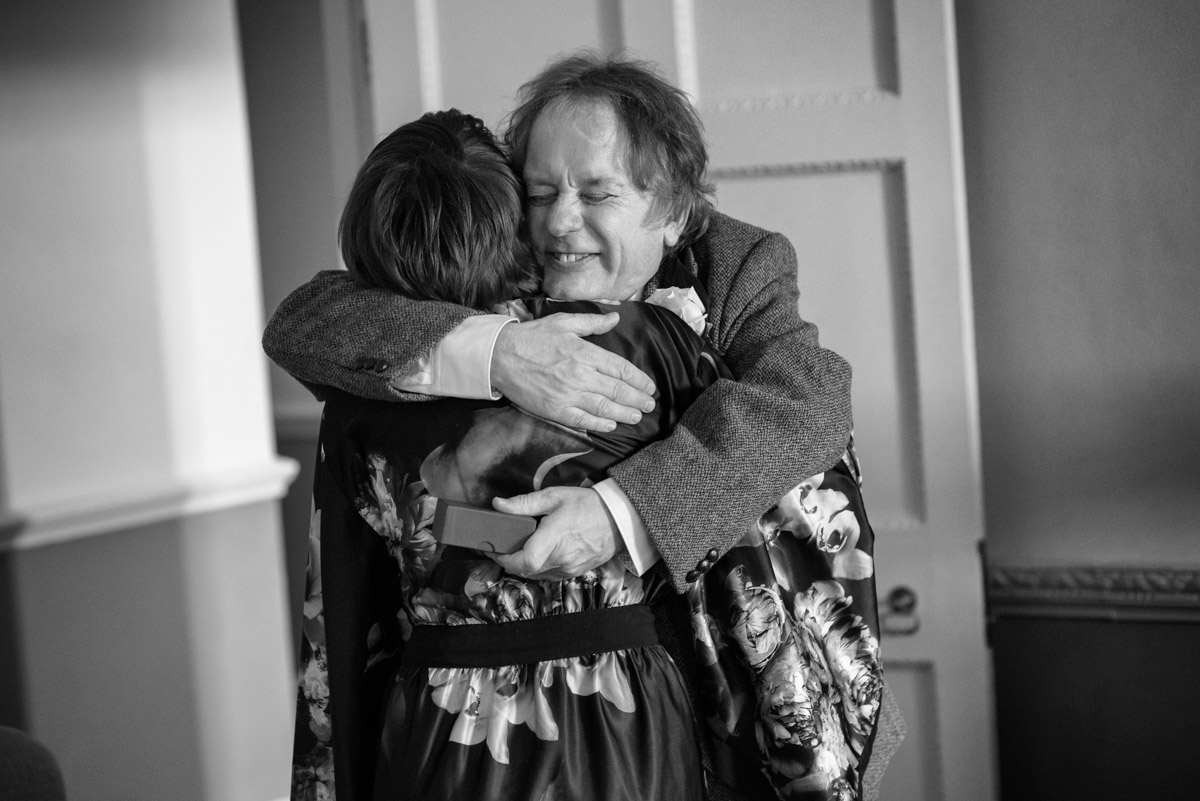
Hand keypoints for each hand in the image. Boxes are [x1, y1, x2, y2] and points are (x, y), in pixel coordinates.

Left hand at [489, 487, 620, 578]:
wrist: (618, 520)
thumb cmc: (587, 505)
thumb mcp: (554, 496)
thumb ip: (524, 503)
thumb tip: (498, 505)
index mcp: (554, 539)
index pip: (524, 561)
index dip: (503, 558)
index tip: (493, 548)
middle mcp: (561, 559)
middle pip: (525, 570)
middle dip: (509, 561)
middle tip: (501, 546)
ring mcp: (568, 569)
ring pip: (536, 575)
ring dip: (523, 565)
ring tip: (518, 549)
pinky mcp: (574, 573)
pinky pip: (549, 576)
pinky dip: (538, 568)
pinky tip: (537, 554)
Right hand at [490, 313, 655, 431]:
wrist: (500, 356)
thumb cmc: (532, 337)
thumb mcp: (563, 322)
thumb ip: (592, 322)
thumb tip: (616, 317)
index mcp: (585, 352)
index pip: (621, 369)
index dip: (639, 380)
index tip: (649, 386)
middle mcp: (580, 375)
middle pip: (618, 390)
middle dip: (638, 399)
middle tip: (650, 405)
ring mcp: (568, 394)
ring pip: (605, 408)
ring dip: (625, 414)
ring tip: (638, 417)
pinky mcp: (555, 410)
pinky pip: (583, 421)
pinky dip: (600, 425)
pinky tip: (611, 426)